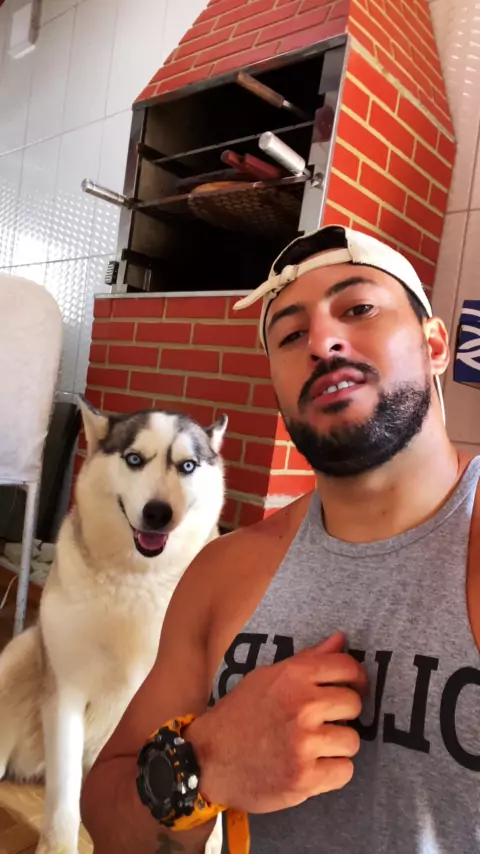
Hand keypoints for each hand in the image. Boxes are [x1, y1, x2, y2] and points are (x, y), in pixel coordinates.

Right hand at [187, 633, 365, 812]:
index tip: (351, 688)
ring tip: (314, 747)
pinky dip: (331, 773)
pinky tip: (311, 767)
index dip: (355, 678)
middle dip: (343, 715)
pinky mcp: (304, 778)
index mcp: (293, 676)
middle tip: (325, 722)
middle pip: (354, 705)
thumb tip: (341, 639)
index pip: (346, 666)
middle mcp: (301, 706)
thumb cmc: (239, 716)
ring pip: (352, 741)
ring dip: (337, 746)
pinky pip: (344, 771)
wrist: (207, 759)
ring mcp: (303, 743)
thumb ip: (307, 660)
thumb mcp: (267, 678)